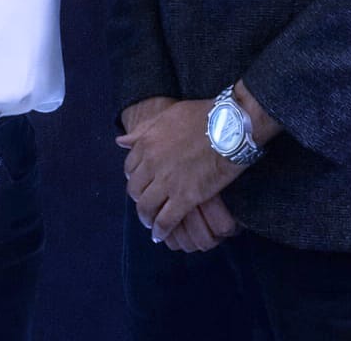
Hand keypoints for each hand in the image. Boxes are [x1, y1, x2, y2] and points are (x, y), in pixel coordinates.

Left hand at [117, 99, 240, 242]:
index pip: (130, 168)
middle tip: (146, 205)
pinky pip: (166, 220)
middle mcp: (152, 164)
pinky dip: (161, 230)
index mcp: (146, 143)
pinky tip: (161, 234)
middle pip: (136, 190)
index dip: (135, 178)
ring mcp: (167, 182)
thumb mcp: (167, 116)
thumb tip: (120, 141)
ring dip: (147, 218)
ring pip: (147, 207)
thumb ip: (143, 131)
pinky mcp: (185, 197)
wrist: (230, 125)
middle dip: (139, 199)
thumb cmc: (202, 116)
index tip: (142, 184)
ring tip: (152, 224)